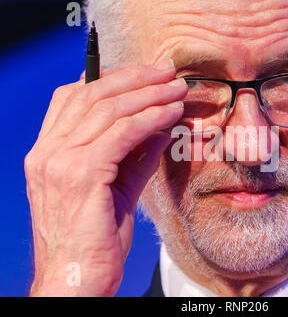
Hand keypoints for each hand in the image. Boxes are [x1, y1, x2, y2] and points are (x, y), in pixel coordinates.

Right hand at [24, 59, 186, 295]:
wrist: (77, 280)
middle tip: (168, 71)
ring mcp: (58, 161)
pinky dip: (149, 118)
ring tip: (177, 89)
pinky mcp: (80, 175)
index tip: (147, 75)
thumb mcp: (115, 188)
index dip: (112, 79)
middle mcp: (46, 151)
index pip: (74, 97)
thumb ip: (134, 155)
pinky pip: (121, 133)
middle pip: (91, 93)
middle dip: (135, 77)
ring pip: (107, 108)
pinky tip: (171, 113)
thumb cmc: (96, 238)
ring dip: (148, 94)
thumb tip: (159, 126)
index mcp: (48, 151)